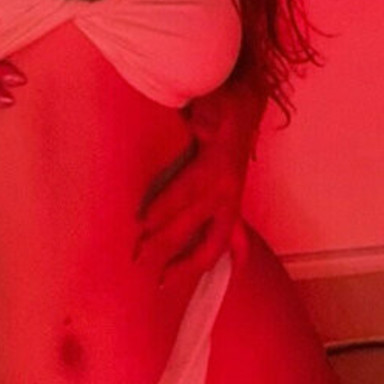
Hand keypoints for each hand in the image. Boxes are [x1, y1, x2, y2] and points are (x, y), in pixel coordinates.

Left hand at [134, 77, 263, 284]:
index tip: (141, 222)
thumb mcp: (213, 101)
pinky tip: (228, 275)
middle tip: (138, 258)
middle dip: (165, 243)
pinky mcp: (234, 205)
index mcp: (218, 168)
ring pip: (214, 243)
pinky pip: (238, 239)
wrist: (246, 102)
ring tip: (165, 281)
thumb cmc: (222, 102)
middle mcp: (227, 191)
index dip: (165, 207)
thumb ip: (206, 115)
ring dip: (190, 264)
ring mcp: (232, 202)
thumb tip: (198, 123)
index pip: (187, 192)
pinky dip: (235, 258)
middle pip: (193, 225)